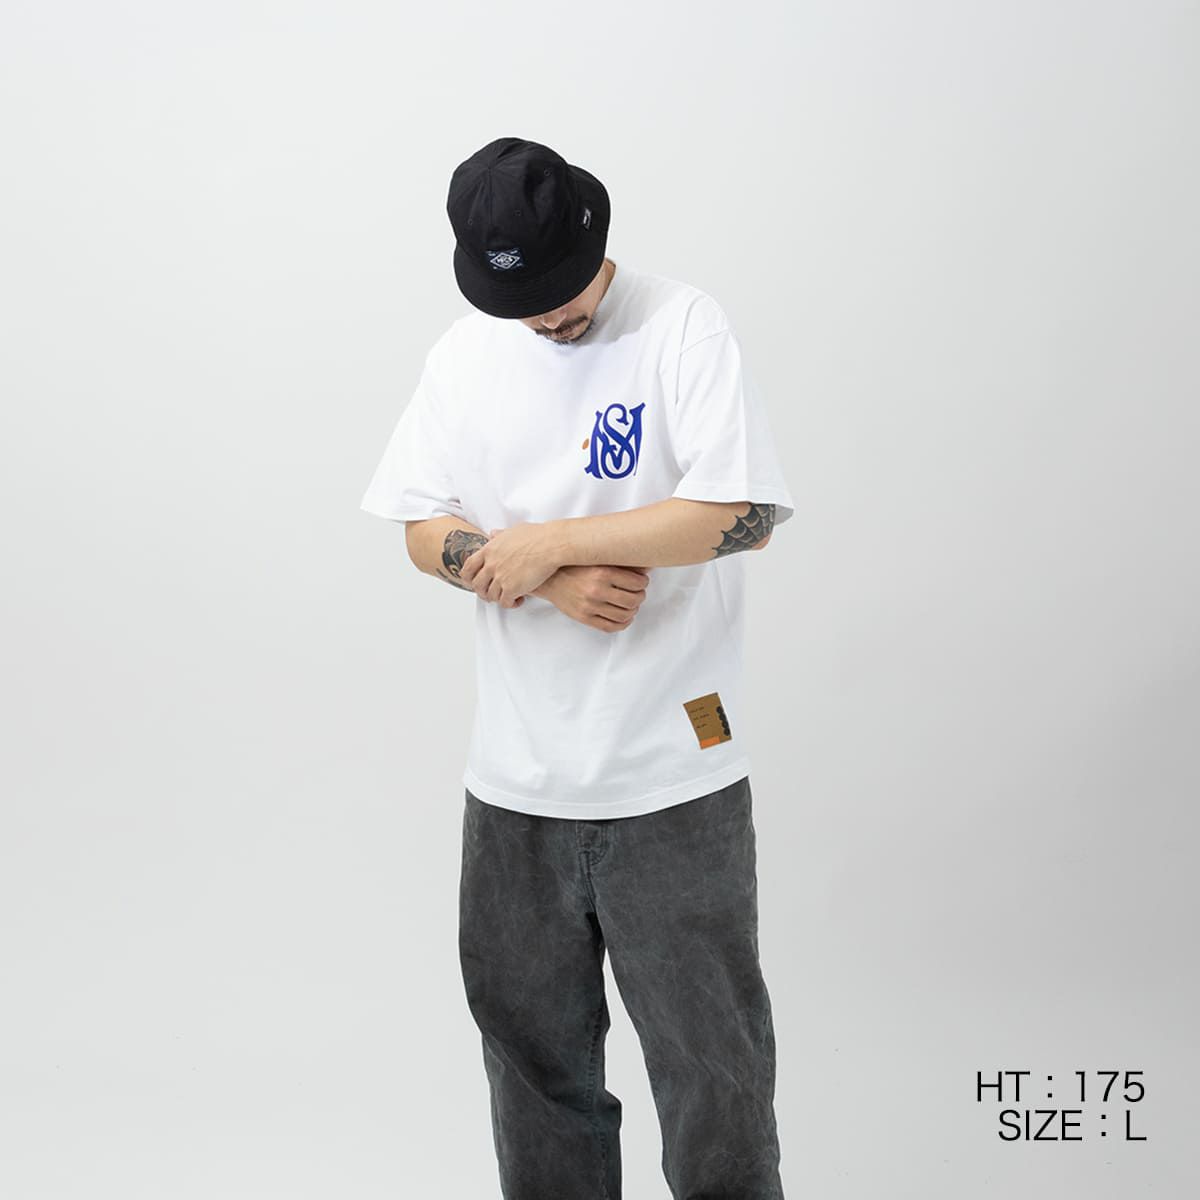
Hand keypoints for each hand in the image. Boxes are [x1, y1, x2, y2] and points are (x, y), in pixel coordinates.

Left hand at [458, 522, 560, 607]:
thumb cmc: (537, 536)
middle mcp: (491, 565)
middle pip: (477, 585)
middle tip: (490, 594)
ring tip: (507, 598)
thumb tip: (493, 534)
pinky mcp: (511, 588)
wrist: (550, 545)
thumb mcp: (513, 531)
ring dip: (498, 599)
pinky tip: (519, 600)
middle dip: (482, 592)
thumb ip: (500, 535)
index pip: (468, 567)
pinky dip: (510, 604)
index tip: (472, 581)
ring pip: (490, 596)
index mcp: (489, 550)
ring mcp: (500, 577)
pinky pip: (505, 602)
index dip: (468, 577)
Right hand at [535, 564, 651, 631]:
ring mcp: (590, 606)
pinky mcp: (584, 618)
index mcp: (602, 572)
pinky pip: (611, 626)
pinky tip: (624, 617)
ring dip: (633, 610)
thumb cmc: (575, 566)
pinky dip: (623, 623)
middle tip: (637, 592)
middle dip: (640, 596)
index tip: (641, 581)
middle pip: (634, 600)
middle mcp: (596, 590)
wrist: (550, 578)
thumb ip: (621, 562)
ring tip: (630, 604)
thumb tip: (647, 567)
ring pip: (625, 615)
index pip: (637, 583)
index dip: (643, 582)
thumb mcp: (598, 559)